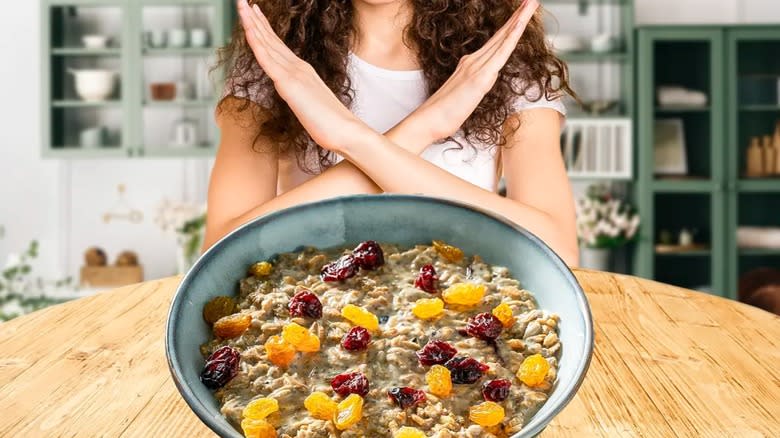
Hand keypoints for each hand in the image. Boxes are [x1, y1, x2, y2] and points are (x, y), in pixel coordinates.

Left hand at [236, 0, 369, 152]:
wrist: (346, 131)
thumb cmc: (331, 125)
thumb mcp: (311, 106)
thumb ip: (301, 98)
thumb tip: (296, 99)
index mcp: (302, 71)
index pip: (278, 46)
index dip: (264, 29)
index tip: (254, 14)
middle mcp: (298, 67)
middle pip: (271, 39)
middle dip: (254, 19)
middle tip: (243, 1)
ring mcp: (294, 73)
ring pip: (267, 44)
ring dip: (252, 24)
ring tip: (242, 5)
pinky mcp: (290, 83)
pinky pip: (268, 60)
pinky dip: (257, 43)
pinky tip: (248, 30)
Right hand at [405, 0, 539, 142]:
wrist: (429, 120)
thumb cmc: (443, 113)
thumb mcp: (463, 96)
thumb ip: (474, 86)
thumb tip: (483, 83)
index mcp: (470, 64)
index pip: (495, 42)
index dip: (510, 27)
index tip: (521, 14)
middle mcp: (472, 61)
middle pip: (501, 35)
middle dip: (518, 16)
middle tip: (531, 1)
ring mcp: (476, 67)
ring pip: (503, 39)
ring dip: (519, 20)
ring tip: (531, 4)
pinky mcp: (480, 78)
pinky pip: (500, 54)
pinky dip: (511, 37)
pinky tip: (520, 26)